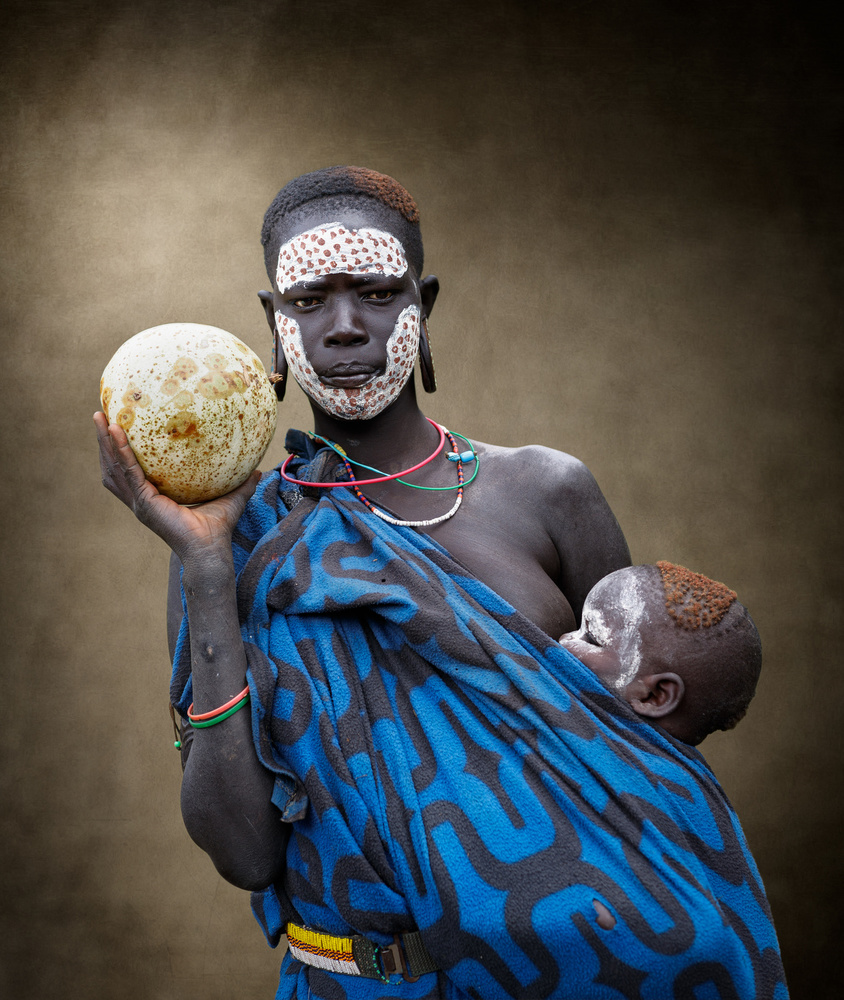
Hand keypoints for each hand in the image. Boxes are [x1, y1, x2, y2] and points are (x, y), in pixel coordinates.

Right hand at [94, 411, 259, 562]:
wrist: (211, 550)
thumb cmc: (217, 529)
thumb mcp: (231, 498)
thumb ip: (241, 483)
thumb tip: (257, 469)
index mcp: (154, 498)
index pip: (130, 471)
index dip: (121, 451)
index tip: (115, 428)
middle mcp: (141, 500)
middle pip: (114, 466)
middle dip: (104, 442)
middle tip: (98, 415)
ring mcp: (140, 502)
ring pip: (114, 467)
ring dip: (105, 443)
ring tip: (99, 419)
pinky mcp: (145, 502)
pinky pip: (129, 472)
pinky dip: (121, 453)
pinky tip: (116, 434)